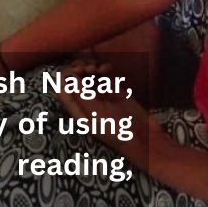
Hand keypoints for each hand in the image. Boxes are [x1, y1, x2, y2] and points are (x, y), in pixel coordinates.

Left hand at [54, 59, 170, 165]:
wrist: (146, 138)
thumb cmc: (119, 131)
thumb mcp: (98, 114)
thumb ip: (82, 95)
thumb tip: (67, 76)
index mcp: (77, 110)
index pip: (61, 89)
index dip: (65, 76)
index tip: (77, 71)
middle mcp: (86, 101)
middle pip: (73, 79)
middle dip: (78, 69)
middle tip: (89, 69)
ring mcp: (100, 96)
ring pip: (87, 75)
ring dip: (90, 68)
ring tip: (99, 70)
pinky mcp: (113, 91)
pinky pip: (103, 76)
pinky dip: (103, 69)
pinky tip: (108, 68)